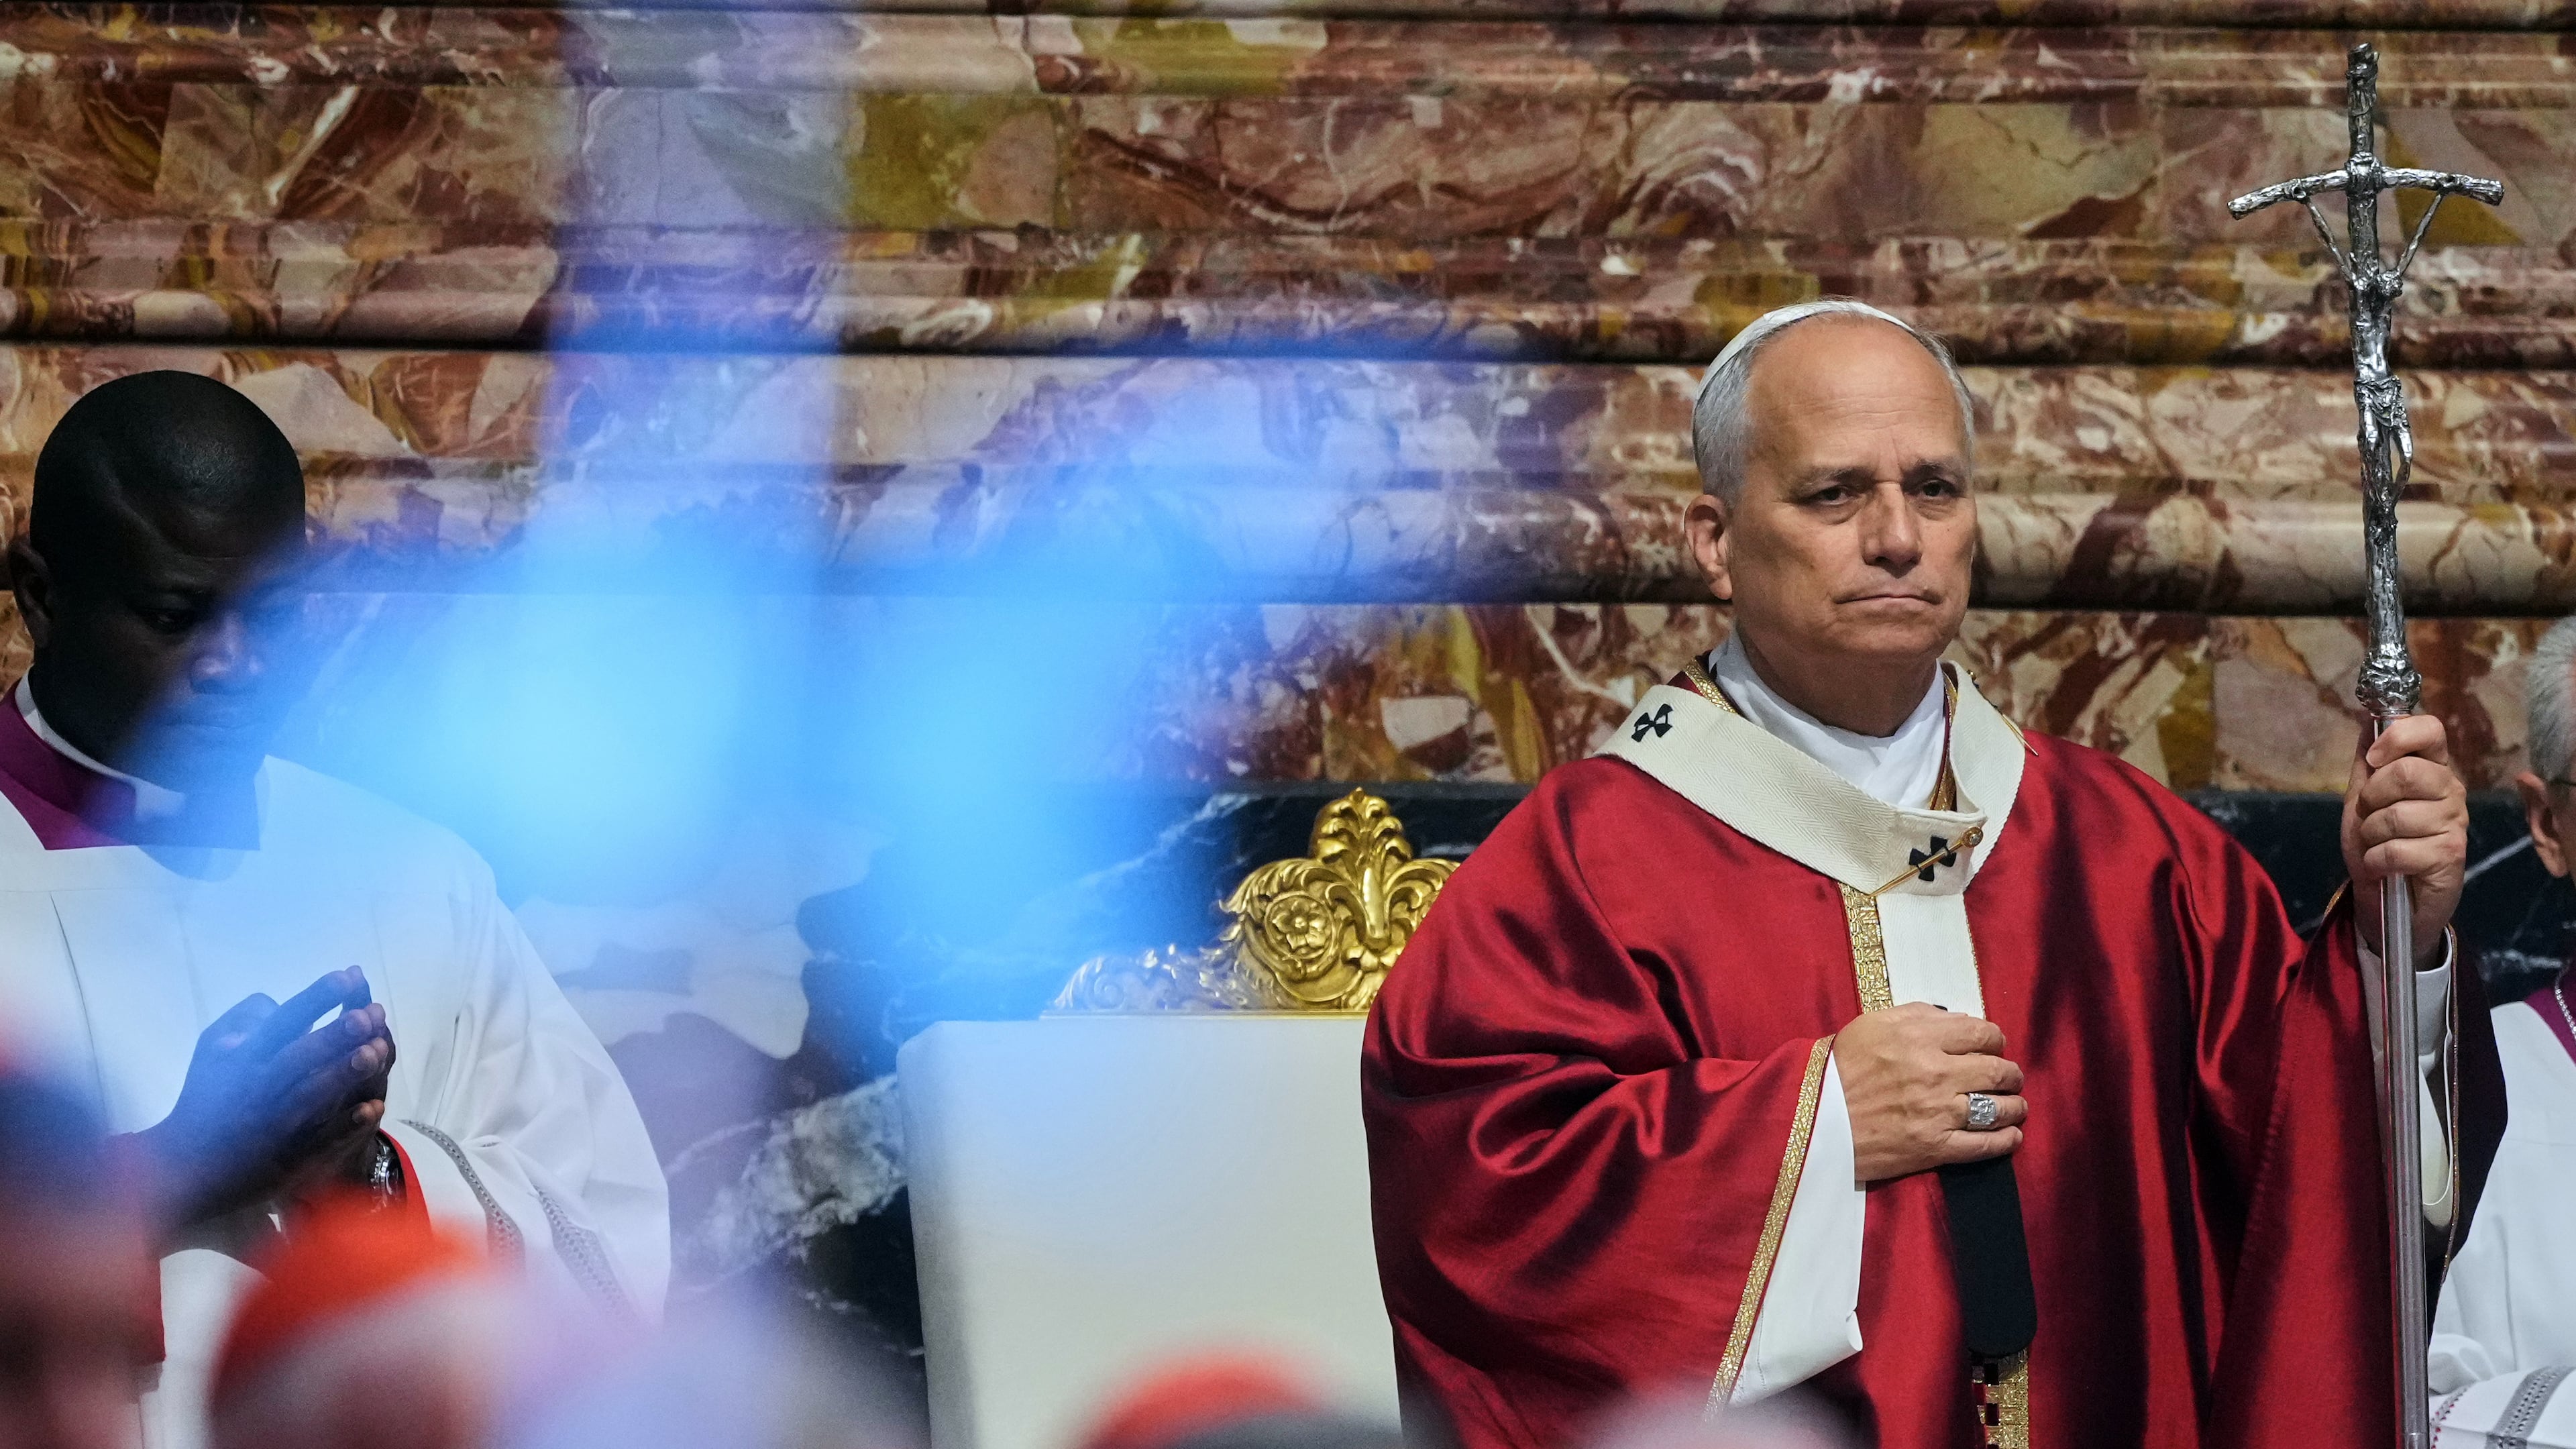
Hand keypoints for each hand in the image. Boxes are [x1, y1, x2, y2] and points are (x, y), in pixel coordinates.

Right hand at [128, 967, 394, 1230]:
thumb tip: (277, 1002)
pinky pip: (318, 1140)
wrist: (184, 1167)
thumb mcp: (211, 1048)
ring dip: (346, 1073)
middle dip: (336, 1034)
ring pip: (312, 1096)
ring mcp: (271, 1125)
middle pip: (300, 1057)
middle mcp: (255, 1088)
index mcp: (240, 1058)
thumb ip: (244, 1019)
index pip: (282, 1021)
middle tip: (371, 1013)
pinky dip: (346, 1125)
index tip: (349, 975)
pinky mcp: (285, 1157)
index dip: (316, 997)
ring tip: (378, 1050)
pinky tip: (374, 1107)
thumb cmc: (207, 1096)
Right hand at [1836, 1003, 2024, 1182]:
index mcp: (1920, 1038)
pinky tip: (2011, 1134)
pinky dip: (2006, 1139)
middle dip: (2010, 1073)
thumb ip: (1917, 1015)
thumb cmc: (1838, 1068)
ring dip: (2014, 1106)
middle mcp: (1936, 1073)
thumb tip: (1957, 1020)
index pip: (1983, 1033)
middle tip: (2008, 1077)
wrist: (1811, 1120)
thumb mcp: (1872, 1024)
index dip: (1995, 1039)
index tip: (1993, 1046)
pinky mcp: (1935, 1148)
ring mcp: (1939, 1113)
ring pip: (1999, 1108)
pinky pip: (1986, 1145)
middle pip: (1999, 1071)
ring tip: (2013, 1106)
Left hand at [2341, 714, 2468, 966]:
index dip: (2397, 737)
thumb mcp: (2363, 799)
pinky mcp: (2451, 855)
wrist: (2388, 899)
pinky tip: (2385, 866)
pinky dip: (2377, 860)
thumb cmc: (2378, 843)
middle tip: (2371, 816)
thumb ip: (2368, 762)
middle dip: (2371, 798)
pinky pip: (2397, 849)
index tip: (2374, 759)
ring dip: (2372, 834)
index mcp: (2432, 768)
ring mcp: (2454, 823)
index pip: (2431, 729)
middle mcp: (2450, 790)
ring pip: (2396, 815)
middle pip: (2406, 772)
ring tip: (2379, 844)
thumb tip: (2368, 718)